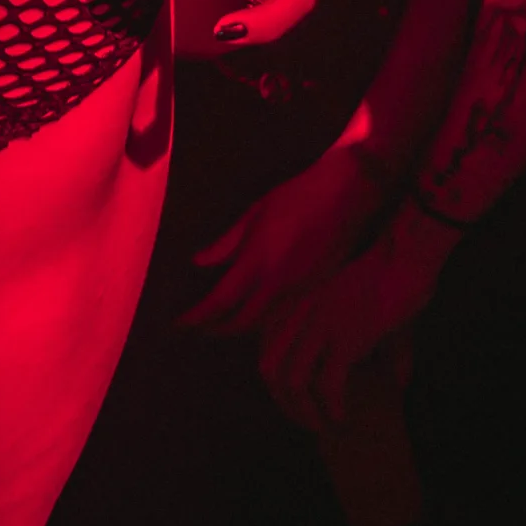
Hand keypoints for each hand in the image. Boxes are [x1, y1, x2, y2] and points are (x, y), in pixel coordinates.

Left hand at [181, 148, 383, 335]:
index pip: (221, 301)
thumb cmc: (295, 196)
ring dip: (240, 329)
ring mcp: (301, 290)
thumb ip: (226, 244)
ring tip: (219, 325)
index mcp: (259, 261)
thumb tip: (198, 262)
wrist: (345, 195)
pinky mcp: (316, 291)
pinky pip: (284, 317)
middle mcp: (279, 282)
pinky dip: (264, 322)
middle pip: (242, 323)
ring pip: (265, 325)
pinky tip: (254, 316)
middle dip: (217, 329)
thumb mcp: (254, 213)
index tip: (180, 323)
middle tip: (197, 328)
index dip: (198, 317)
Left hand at [259, 222, 448, 430]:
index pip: (267, 348)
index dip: (276, 382)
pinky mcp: (344, 337)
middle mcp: (300, 314)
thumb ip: (375, 348)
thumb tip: (398, 382)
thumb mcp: (368, 313)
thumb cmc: (394, 283)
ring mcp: (319, 325)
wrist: (403, 260)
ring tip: (324, 428)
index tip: (296, 403)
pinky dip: (332, 408)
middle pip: (270, 367)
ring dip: (304, 412)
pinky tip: (342, 420)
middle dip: (284, 403)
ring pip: (290, 380)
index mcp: (297, 305)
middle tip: (308, 424)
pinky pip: (326, 384)